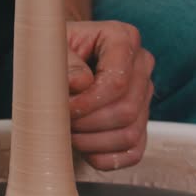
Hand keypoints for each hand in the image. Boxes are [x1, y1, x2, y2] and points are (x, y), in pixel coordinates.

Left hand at [67, 21, 154, 170]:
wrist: (57, 62)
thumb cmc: (54, 53)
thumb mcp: (51, 49)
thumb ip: (65, 62)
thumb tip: (81, 84)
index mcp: (123, 38)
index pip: (118, 81)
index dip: (89, 102)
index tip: (65, 108)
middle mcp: (141, 65)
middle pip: (127, 110)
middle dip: (89, 123)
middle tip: (62, 122)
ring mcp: (144, 96)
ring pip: (130, 134)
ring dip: (93, 142)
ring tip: (69, 133)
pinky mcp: (140, 124)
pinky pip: (132, 153)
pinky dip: (105, 158)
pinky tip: (84, 148)